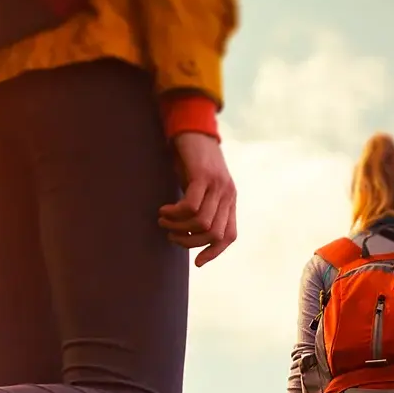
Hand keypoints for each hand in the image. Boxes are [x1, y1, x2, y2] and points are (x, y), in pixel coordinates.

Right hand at [161, 132, 236, 264]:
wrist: (192, 130)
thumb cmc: (192, 161)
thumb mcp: (199, 188)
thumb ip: (200, 207)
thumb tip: (189, 233)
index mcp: (229, 200)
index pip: (229, 235)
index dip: (214, 252)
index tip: (197, 262)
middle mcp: (227, 194)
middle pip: (214, 234)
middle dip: (190, 242)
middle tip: (171, 235)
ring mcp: (217, 185)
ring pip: (202, 223)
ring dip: (179, 227)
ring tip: (164, 221)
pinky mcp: (203, 176)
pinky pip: (191, 206)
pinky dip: (176, 213)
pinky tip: (165, 209)